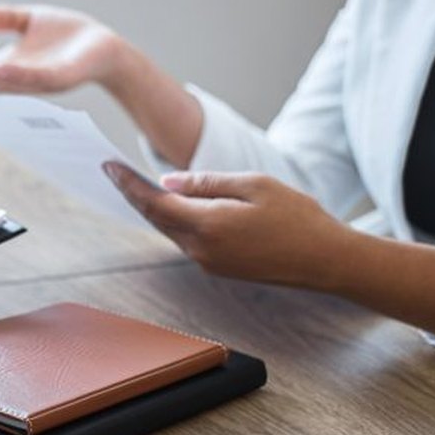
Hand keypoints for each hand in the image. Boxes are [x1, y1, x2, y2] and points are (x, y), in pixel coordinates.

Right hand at [0, 4, 126, 92]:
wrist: (105, 47)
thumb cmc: (67, 36)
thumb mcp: (31, 20)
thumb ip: (8, 18)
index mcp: (10, 68)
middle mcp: (20, 80)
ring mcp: (39, 83)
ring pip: (7, 83)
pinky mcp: (61, 79)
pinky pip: (35, 79)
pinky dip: (17, 75)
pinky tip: (2, 67)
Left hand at [103, 162, 353, 287]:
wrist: (326, 260)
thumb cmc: (297, 216)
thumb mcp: (253, 185)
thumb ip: (206, 183)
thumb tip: (166, 182)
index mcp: (207, 225)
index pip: (153, 203)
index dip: (127, 184)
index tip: (108, 166)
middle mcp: (201, 249)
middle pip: (156, 218)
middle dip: (134, 194)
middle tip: (115, 170)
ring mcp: (208, 262)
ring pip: (169, 230)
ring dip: (153, 209)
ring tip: (136, 184)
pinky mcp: (218, 268)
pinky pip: (186, 240)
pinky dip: (173, 221)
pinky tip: (171, 206)